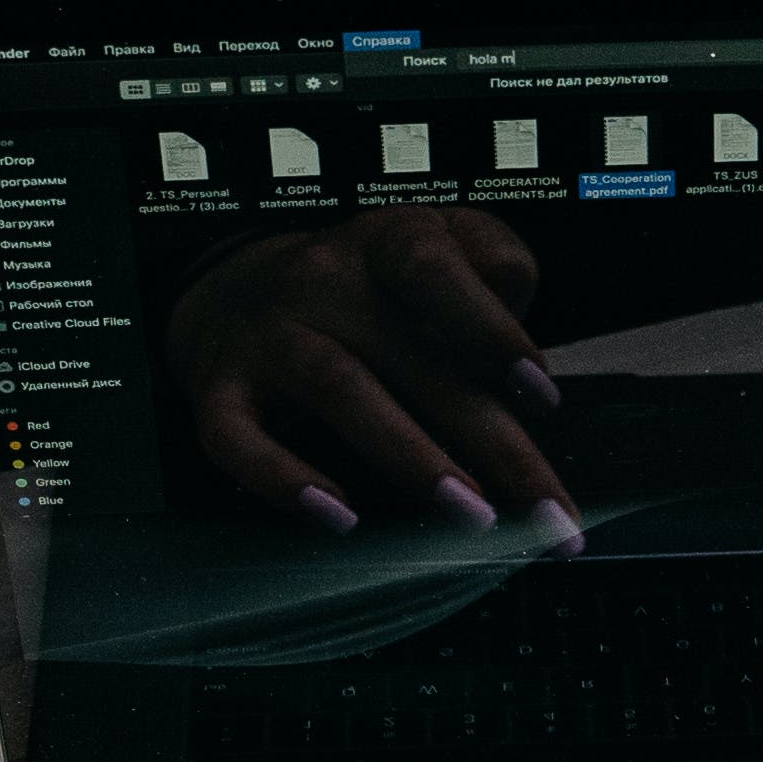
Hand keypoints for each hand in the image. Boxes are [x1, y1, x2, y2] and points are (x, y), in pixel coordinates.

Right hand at [163, 211, 572, 535]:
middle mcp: (323, 280)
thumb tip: (528, 338)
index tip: (542, 395)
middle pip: (411, 358)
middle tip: (542, 508)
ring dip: (408, 454)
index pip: (435, 271)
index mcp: (387, 243)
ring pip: (337, 388)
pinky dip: (285, 479)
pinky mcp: (220, 391)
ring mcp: (268, 335)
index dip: (490, 330)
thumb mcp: (437, 249)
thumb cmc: (367, 289)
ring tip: (469, 512)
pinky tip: (339, 517)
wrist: (234, 287)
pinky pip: (239, 438)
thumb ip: (495, 271)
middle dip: (488, 440)